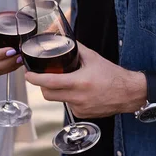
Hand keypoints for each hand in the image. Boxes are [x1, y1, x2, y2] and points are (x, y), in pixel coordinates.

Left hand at [25, 42, 146, 118]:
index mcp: (80, 82)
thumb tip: (62, 40)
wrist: (129, 93)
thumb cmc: (112, 75)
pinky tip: (79, 93)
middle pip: (48, 94)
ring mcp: (80, 108)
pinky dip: (69, 99)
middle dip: (42, 86)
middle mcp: (78, 98)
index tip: (27, 75)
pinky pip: (68, 106)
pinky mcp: (82, 115)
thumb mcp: (93, 58)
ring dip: (56, 92)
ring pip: (58, 100)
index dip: (35, 79)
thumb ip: (76, 49)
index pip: (50, 83)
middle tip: (43, 77)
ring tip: (66, 83)